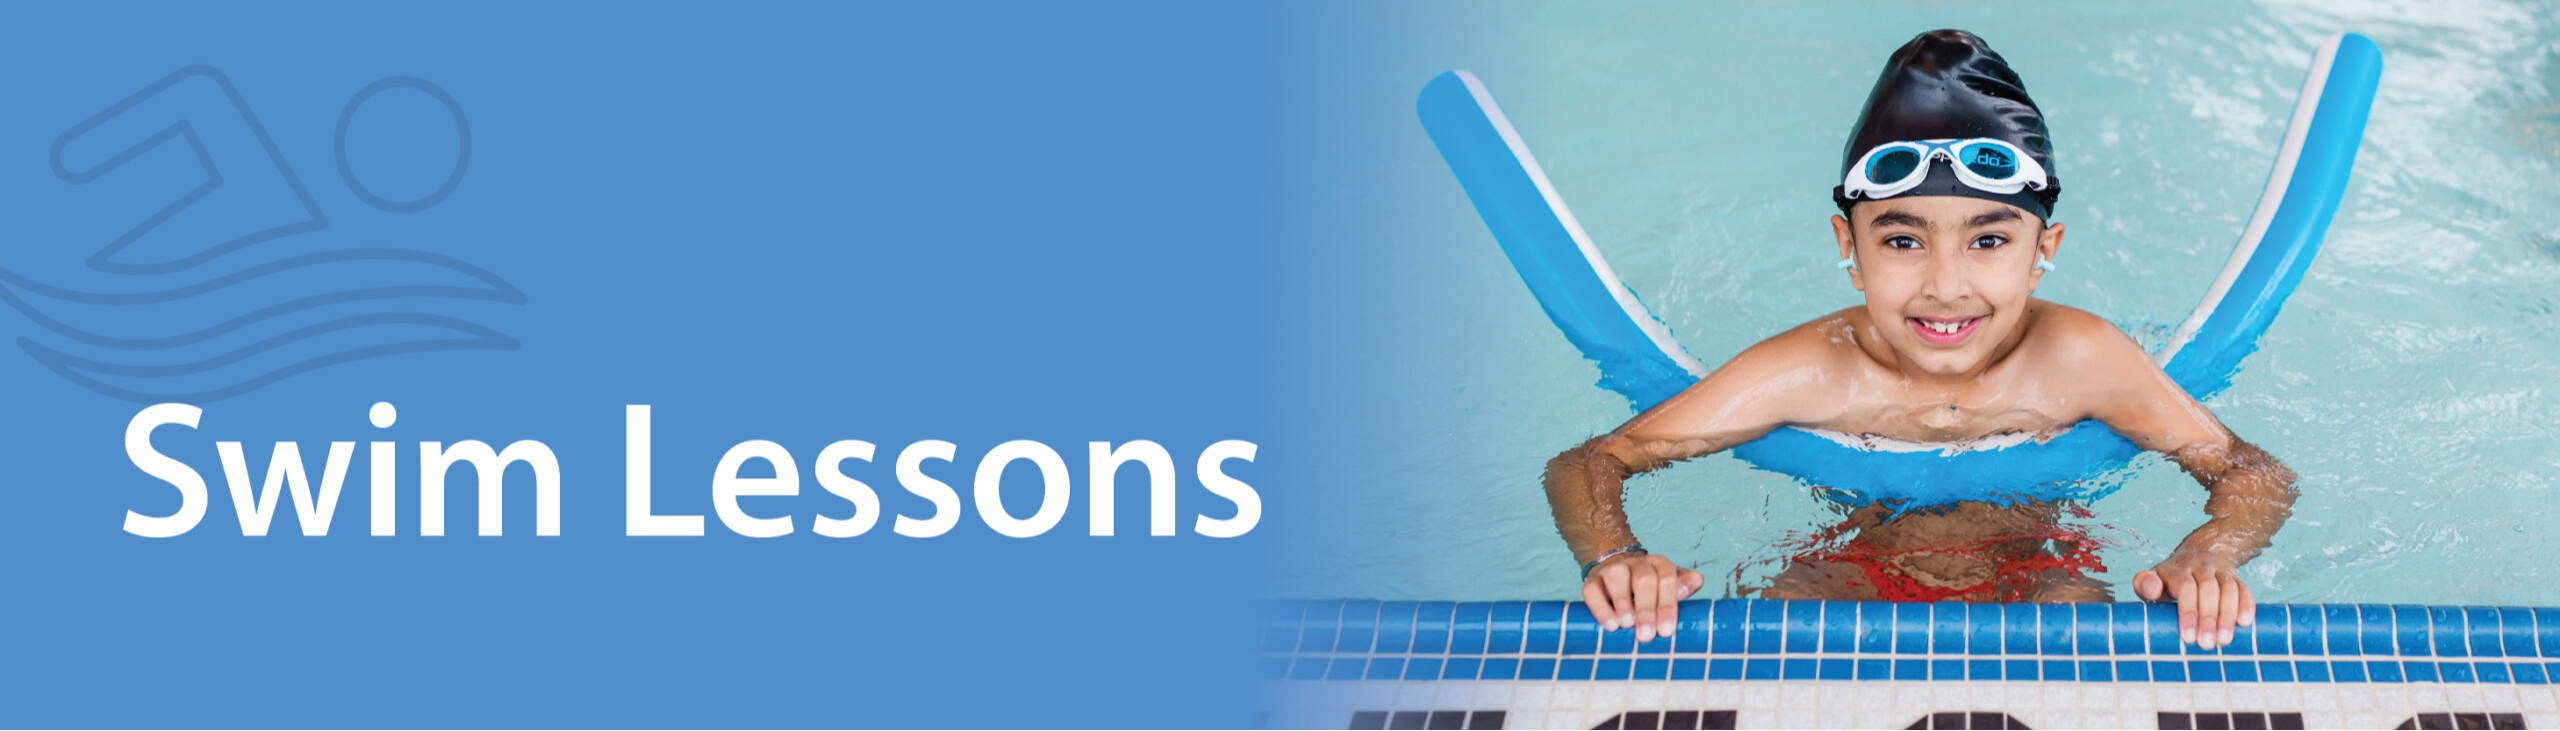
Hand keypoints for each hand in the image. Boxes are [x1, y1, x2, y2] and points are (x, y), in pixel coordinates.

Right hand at [1581, 552, 1704, 643]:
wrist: (1619, 580)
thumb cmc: (1651, 592)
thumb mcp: (1670, 588)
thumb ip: (1684, 586)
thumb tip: (1695, 581)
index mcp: (1659, 564)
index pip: (1667, 579)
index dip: (1667, 605)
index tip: (1666, 630)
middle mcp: (1636, 563)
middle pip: (1644, 580)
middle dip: (1646, 609)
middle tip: (1646, 635)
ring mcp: (1613, 570)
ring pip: (1617, 577)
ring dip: (1623, 602)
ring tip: (1627, 624)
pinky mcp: (1592, 580)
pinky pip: (1592, 590)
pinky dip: (1600, 607)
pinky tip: (1610, 624)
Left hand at [2134, 550, 2254, 649]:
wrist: (2196, 554)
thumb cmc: (2169, 579)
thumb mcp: (2152, 579)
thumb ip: (2145, 584)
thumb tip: (2151, 590)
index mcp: (2176, 569)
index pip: (2185, 587)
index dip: (2188, 612)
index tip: (2188, 637)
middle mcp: (2199, 567)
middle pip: (2208, 589)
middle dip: (2208, 618)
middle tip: (2207, 644)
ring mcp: (2219, 570)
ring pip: (2227, 589)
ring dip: (2227, 615)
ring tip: (2224, 640)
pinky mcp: (2235, 576)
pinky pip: (2243, 588)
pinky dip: (2246, 605)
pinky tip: (2245, 622)